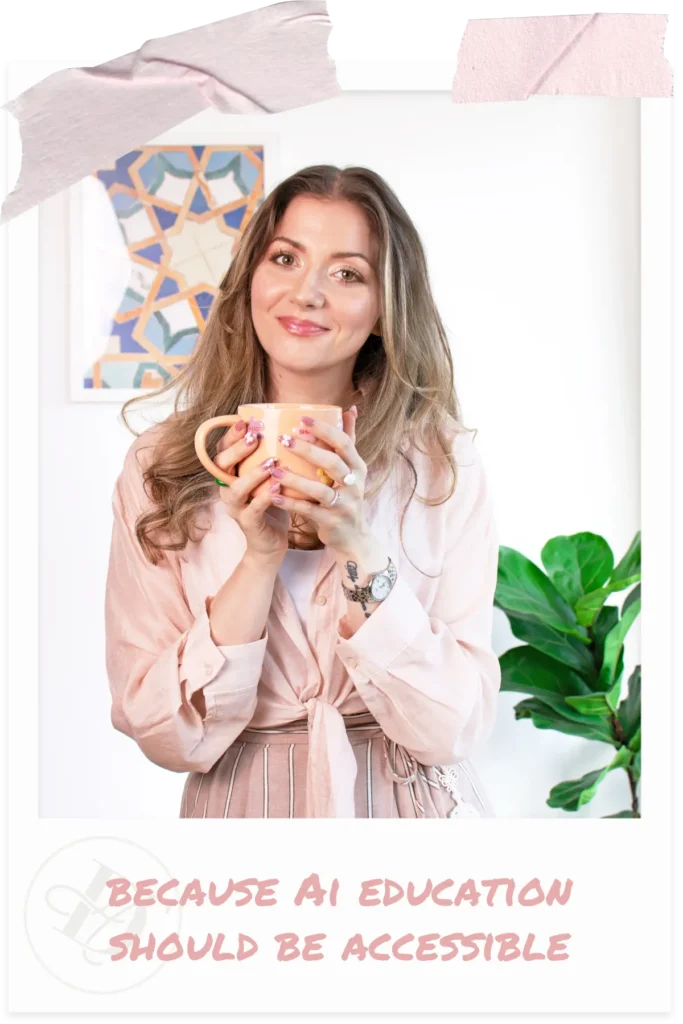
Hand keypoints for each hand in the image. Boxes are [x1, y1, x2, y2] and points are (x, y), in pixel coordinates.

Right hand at [214, 418, 289, 567]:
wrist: (271, 542)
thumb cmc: (273, 502)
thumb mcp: (270, 475)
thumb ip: (272, 454)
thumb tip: (290, 424)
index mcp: (231, 474)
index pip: (223, 449)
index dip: (231, 435)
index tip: (247, 421)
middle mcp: (227, 489)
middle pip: (221, 465)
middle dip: (238, 449)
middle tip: (256, 437)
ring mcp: (236, 507)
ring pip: (236, 488)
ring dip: (253, 473)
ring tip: (271, 462)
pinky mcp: (248, 523)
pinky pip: (253, 509)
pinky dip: (265, 497)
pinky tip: (278, 486)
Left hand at [266, 406, 369, 555]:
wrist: (353, 536)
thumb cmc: (346, 495)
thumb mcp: (352, 469)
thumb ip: (349, 440)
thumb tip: (350, 409)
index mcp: (358, 467)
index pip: (344, 443)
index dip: (324, 430)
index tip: (302, 419)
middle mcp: (354, 484)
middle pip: (332, 462)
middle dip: (308, 450)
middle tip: (284, 439)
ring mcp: (344, 504)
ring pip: (319, 489)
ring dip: (295, 479)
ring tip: (274, 470)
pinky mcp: (332, 521)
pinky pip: (309, 511)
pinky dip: (291, 503)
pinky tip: (273, 496)